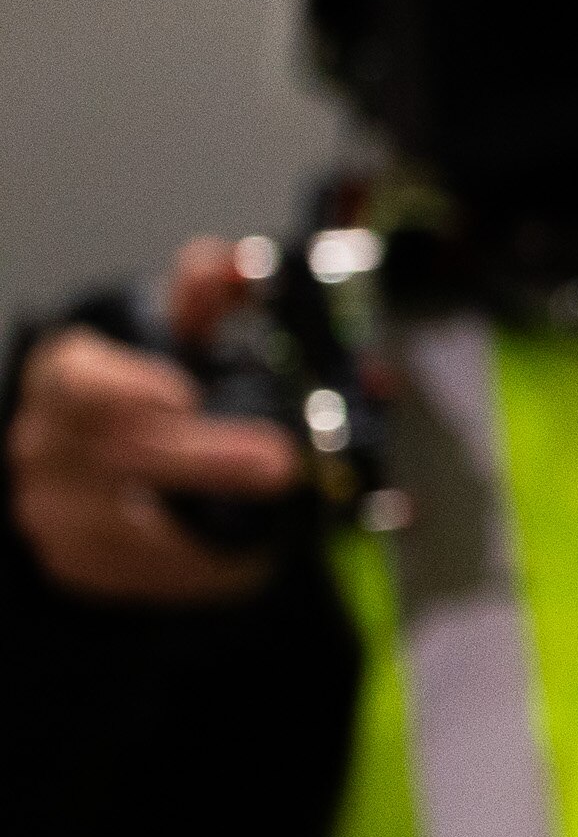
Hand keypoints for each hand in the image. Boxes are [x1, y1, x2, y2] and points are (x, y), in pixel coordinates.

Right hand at [9, 238, 291, 602]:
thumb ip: (206, 301)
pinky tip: (229, 547)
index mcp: (65, 376)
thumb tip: (233, 265)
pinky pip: (130, 571)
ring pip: (121, 521)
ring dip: (201, 514)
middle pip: (115, 451)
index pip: (78, 378)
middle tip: (276, 462)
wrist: (135, 479)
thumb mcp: (185, 342)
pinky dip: (186, 561)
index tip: (185, 395)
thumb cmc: (160, 401)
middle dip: (202, 457)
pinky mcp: (72, 561)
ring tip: (266, 505)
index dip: (127, 385)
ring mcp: (50, 505)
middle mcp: (43, 440)